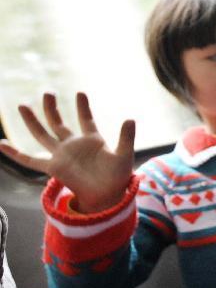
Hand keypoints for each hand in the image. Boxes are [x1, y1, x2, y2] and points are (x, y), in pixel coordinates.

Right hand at [0, 92, 134, 212]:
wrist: (108, 196)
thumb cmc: (118, 177)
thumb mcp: (125, 154)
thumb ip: (126, 137)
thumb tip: (130, 118)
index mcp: (92, 141)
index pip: (86, 120)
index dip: (83, 107)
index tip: (80, 93)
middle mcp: (74, 145)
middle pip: (59, 123)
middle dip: (52, 108)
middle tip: (47, 92)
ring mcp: (61, 155)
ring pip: (43, 134)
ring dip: (33, 120)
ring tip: (23, 105)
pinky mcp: (53, 167)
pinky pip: (30, 160)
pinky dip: (15, 153)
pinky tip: (1, 144)